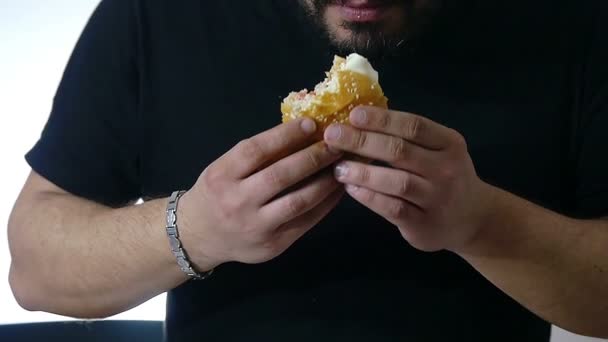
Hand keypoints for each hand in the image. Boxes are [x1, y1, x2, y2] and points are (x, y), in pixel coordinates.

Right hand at [179, 118, 343, 268]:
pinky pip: (305, 222)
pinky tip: (336, 191)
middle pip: (281, 176)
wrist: (199, 236)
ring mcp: (256, 226)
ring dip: (325, 182)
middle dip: (313, 157)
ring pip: (298, 201)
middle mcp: (237, 201)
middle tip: (335, 145)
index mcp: (222, 176)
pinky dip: (325, 205)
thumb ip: (255, 155)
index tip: (310, 124)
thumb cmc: (216, 194)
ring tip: (341, 166)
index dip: (285, 135)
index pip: (256, 150)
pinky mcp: (273, 245)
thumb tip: (300, 132)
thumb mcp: (224, 169)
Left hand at [324, 106, 493, 251]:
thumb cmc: (444, 176)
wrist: (472, 219)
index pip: (413, 126)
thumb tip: (359, 119)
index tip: (353, 114)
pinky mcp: (423, 223)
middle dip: (362, 141)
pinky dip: (369, 196)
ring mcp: (436, 198)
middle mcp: (446, 169)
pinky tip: (350, 188)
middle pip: (400, 151)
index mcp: (449, 143)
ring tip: (337, 166)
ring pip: (396, 181)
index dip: (382, 119)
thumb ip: (408, 137)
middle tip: (332, 136)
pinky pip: (392, 208)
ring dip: (363, 172)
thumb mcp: (439, 150)